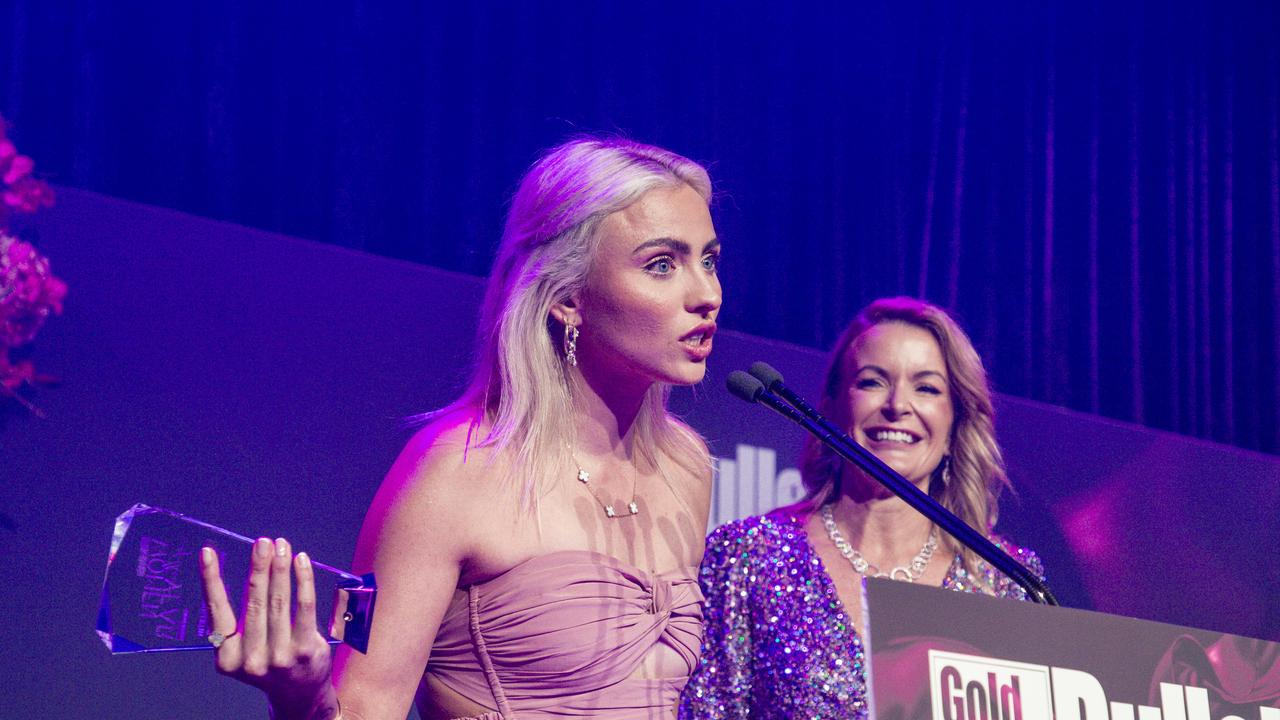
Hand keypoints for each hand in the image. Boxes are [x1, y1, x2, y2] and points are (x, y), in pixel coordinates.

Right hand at [200, 537, 339, 719]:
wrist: (298, 693)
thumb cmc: (268, 658)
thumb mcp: (244, 646)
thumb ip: (239, 618)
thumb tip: (247, 568)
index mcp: (227, 657)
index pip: (216, 611)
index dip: (211, 580)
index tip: (207, 553)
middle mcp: (250, 660)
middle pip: (253, 603)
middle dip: (258, 568)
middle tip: (261, 542)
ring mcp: (279, 657)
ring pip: (278, 603)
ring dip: (279, 569)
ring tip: (281, 545)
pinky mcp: (305, 651)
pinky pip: (303, 608)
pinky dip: (302, 581)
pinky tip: (301, 561)